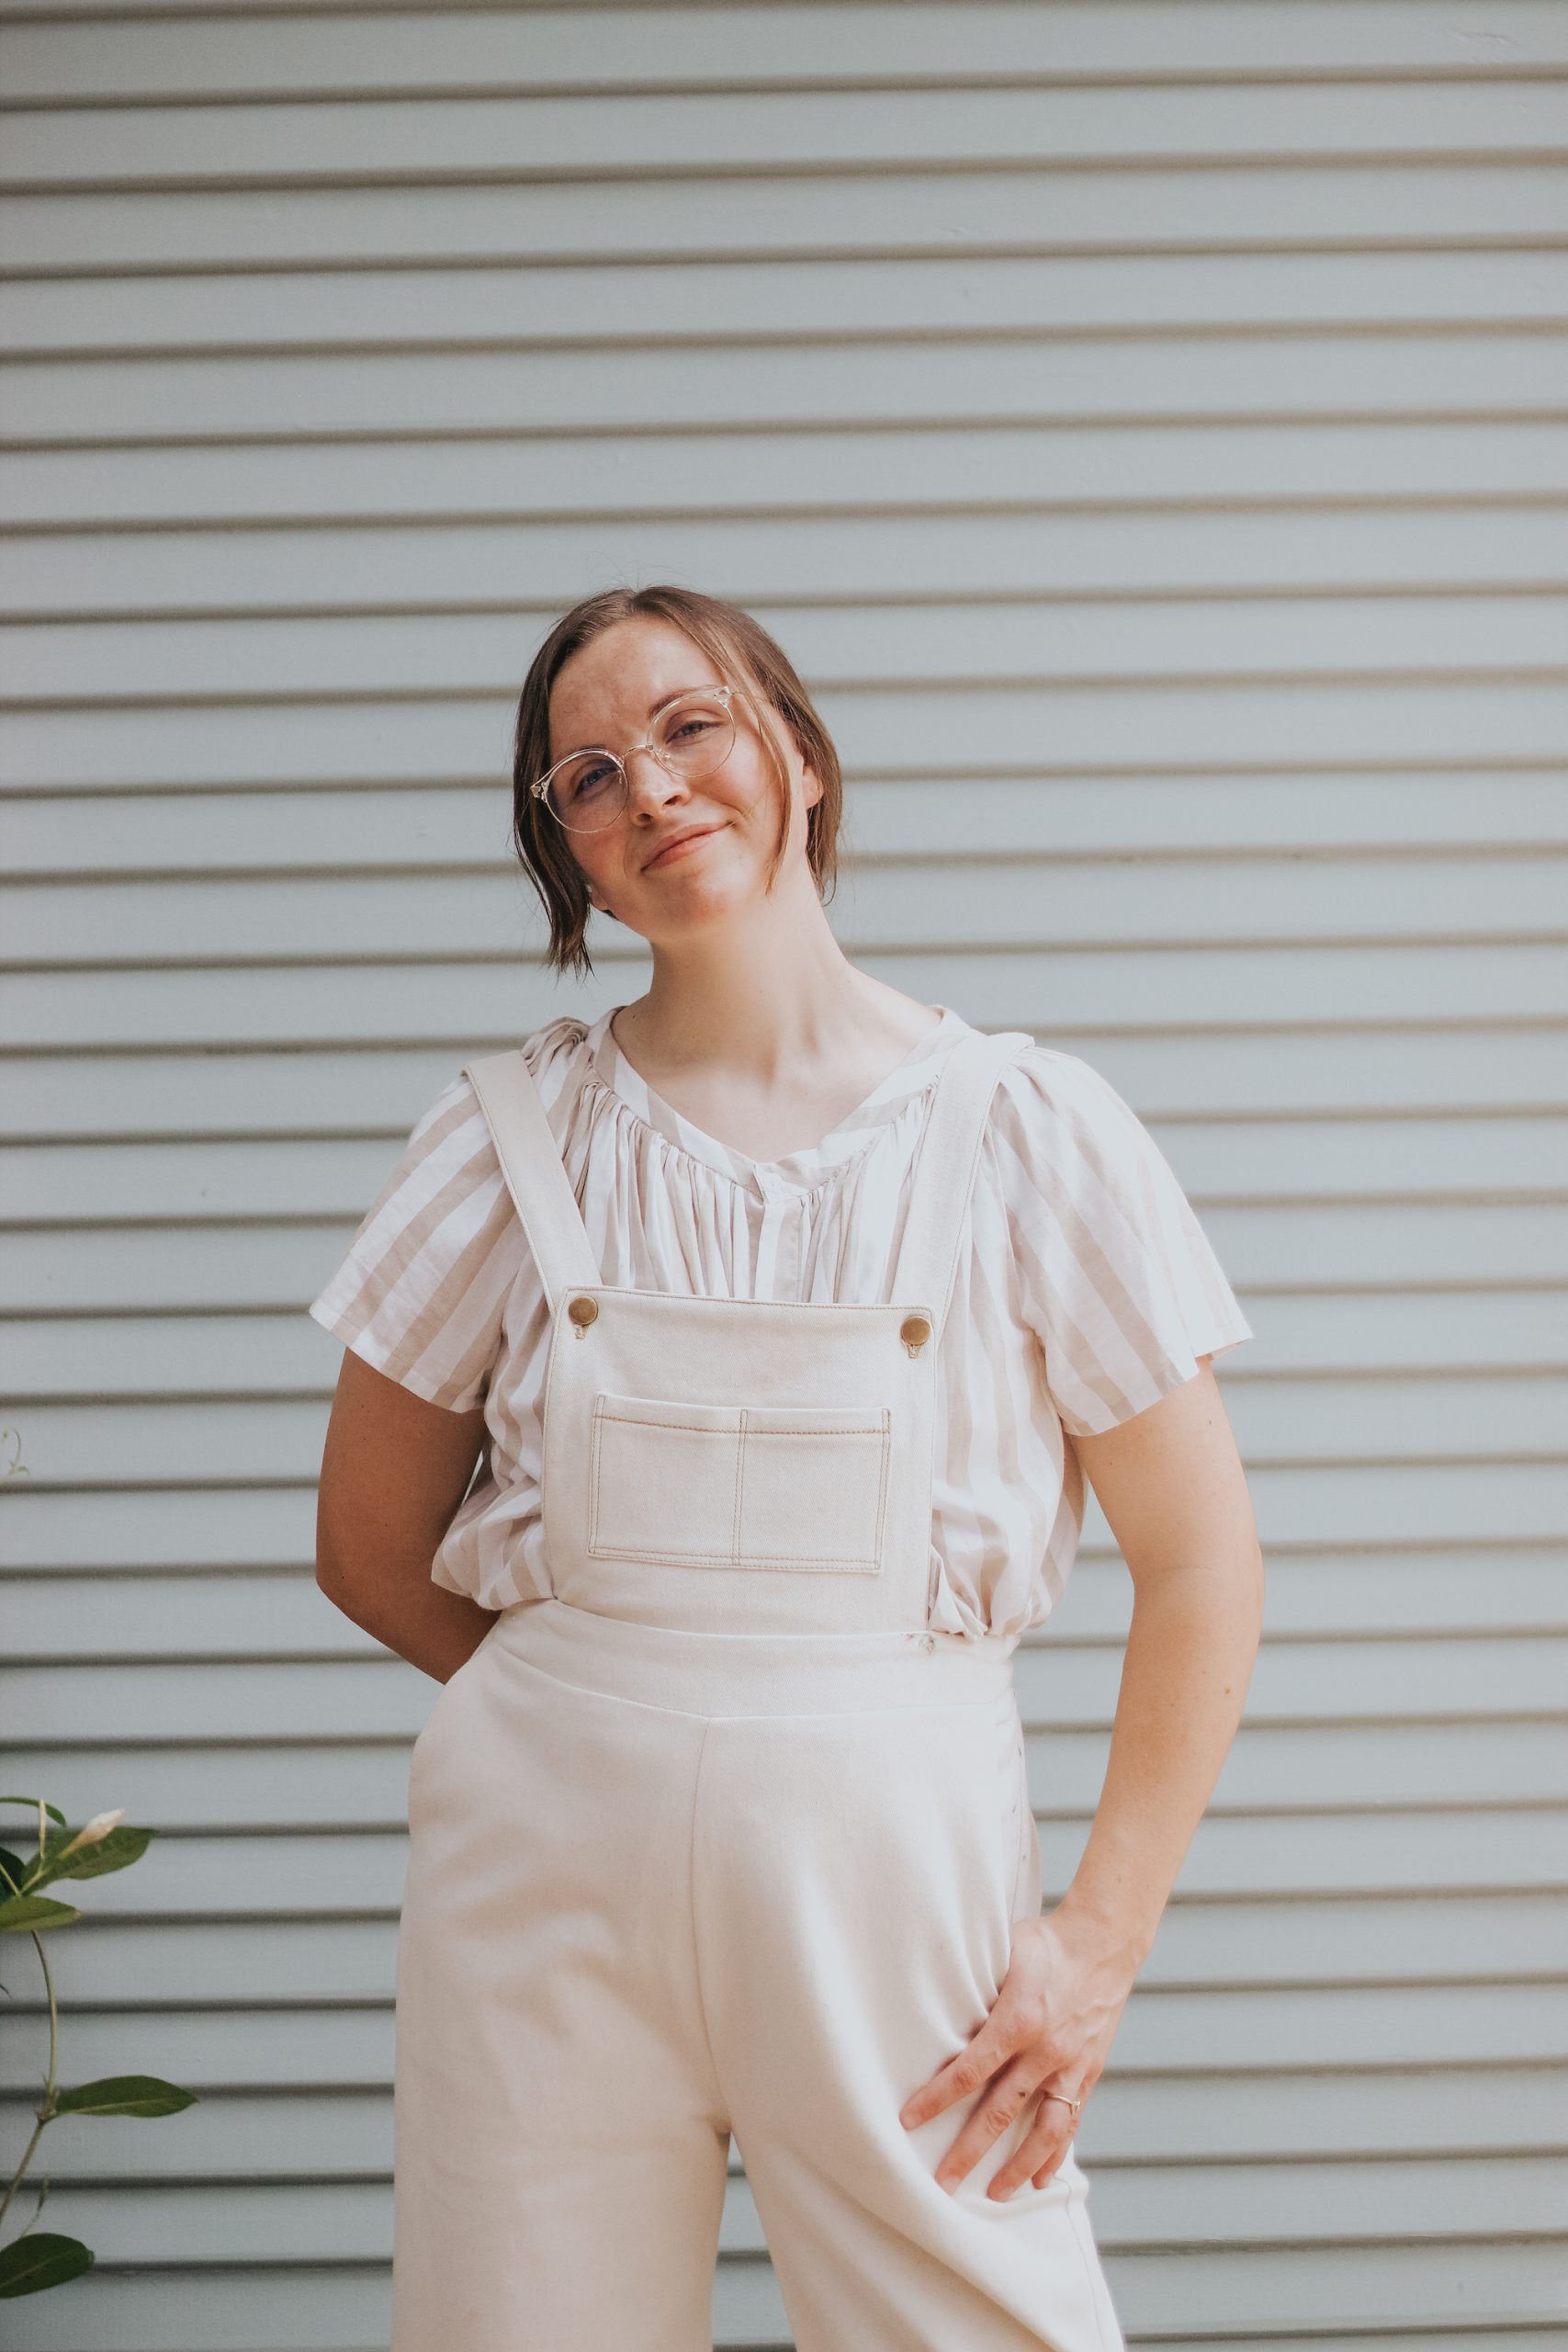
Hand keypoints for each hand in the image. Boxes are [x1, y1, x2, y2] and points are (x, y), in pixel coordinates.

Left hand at [897, 1908, 1136, 2199]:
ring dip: (1017, 2166)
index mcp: (1018, 2020)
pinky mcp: (1089, 2072)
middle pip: (1000, 2112)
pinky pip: (1071, 2121)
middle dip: (968, 2151)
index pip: (969, 2071)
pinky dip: (1056, 2152)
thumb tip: (932, 2006)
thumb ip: (974, 1987)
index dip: (936, 2099)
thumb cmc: (1044, 1943)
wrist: (1104, 1942)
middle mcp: (1045, 2051)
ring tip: (995, 2193)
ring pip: (1042, 2131)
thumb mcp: (1002, 1953)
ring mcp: (1070, 2066)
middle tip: (941, 2184)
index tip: (908, 2122)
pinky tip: (1041, 2177)